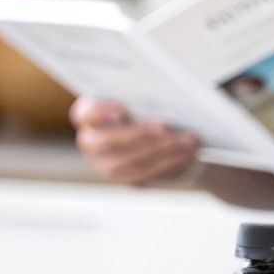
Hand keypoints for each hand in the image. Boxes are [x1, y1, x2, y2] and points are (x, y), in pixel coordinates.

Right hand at [70, 97, 198, 185]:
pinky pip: (148, 175)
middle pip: (107, 142)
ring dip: (161, 151)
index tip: (124, 108)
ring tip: (185, 141)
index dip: (102, 112)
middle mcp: (92, 142)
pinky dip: (170, 162)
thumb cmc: (143, 108)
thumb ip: (140, 97)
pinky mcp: (128, 178)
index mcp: (88, 116)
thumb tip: (162, 94)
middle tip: (165, 126)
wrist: (155, 136)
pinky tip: (187, 152)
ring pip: (130, 162)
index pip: (85, 113)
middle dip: (138, 134)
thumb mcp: (138, 98)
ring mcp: (106, 164)